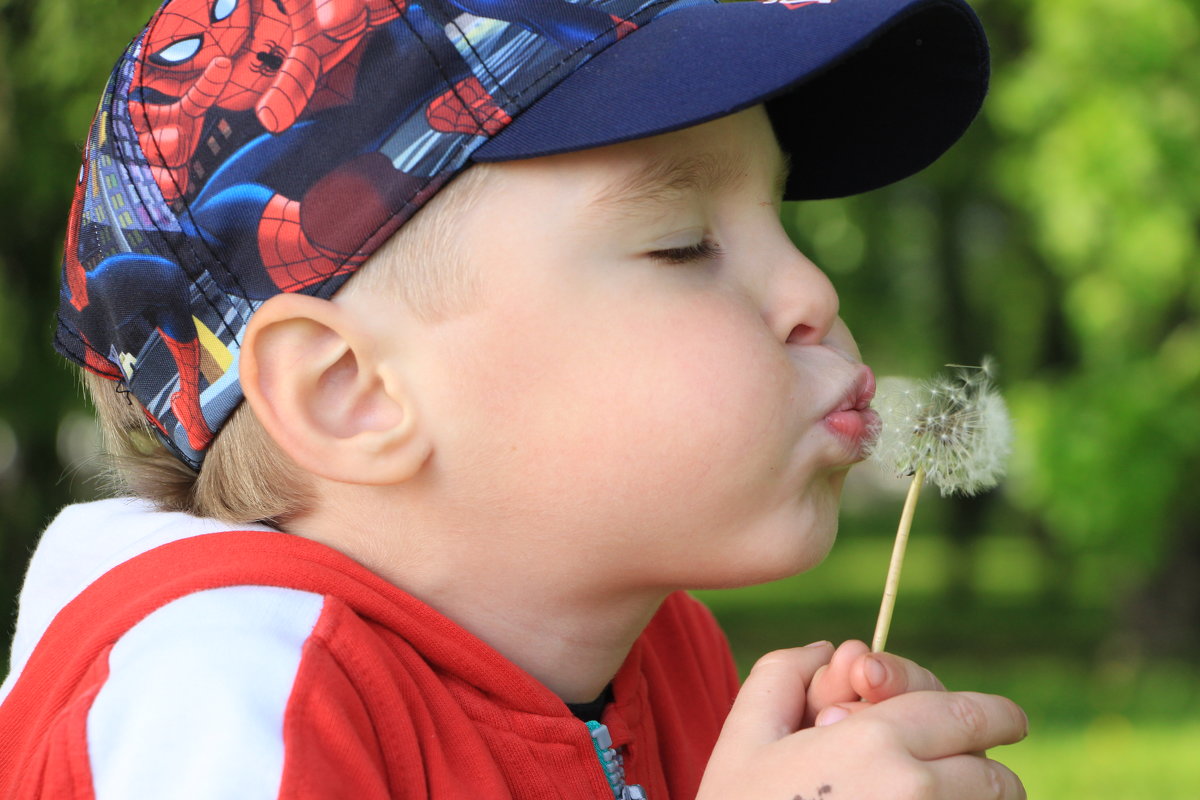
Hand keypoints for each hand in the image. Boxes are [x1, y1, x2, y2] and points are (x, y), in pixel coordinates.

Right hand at [698, 645, 1026, 798]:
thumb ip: (784, 674)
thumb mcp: (744, 735)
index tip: (1006, 722)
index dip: (996, 715)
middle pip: (997, 775)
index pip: (973, 716)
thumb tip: (834, 647)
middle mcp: (915, 789)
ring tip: (938, 798)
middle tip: (966, 770)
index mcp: (875, 740)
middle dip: (984, 766)